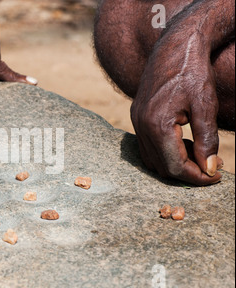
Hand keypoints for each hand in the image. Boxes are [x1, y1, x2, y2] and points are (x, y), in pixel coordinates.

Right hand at [131, 44, 222, 185]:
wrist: (174, 46)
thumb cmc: (193, 73)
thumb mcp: (205, 106)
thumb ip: (206, 141)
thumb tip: (210, 169)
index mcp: (157, 124)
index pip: (175, 166)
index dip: (197, 177)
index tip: (216, 177)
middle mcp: (141, 126)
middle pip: (161, 166)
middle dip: (186, 172)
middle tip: (211, 167)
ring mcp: (136, 121)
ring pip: (152, 159)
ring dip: (175, 162)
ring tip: (198, 152)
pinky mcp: (137, 116)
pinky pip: (146, 146)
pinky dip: (164, 151)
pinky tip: (182, 141)